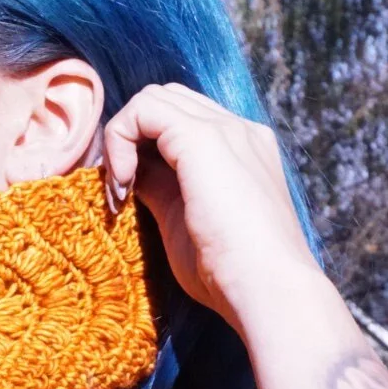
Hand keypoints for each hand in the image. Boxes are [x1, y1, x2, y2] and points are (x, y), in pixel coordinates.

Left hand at [100, 82, 323, 334]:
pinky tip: (124, 185)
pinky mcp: (202, 138)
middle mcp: (239, 131)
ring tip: (123, 189)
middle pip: (168, 101)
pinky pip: (143, 110)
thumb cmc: (232, 275)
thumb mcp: (186, 222)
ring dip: (123, 137)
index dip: (145, 149)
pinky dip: (119, 139)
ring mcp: (225, 129)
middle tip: (122, 190)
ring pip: (153, 98)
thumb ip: (162, 189)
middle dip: (133, 137)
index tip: (130, 197)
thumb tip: (131, 172)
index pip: (183, 122)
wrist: (268, 290)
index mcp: (244, 151)